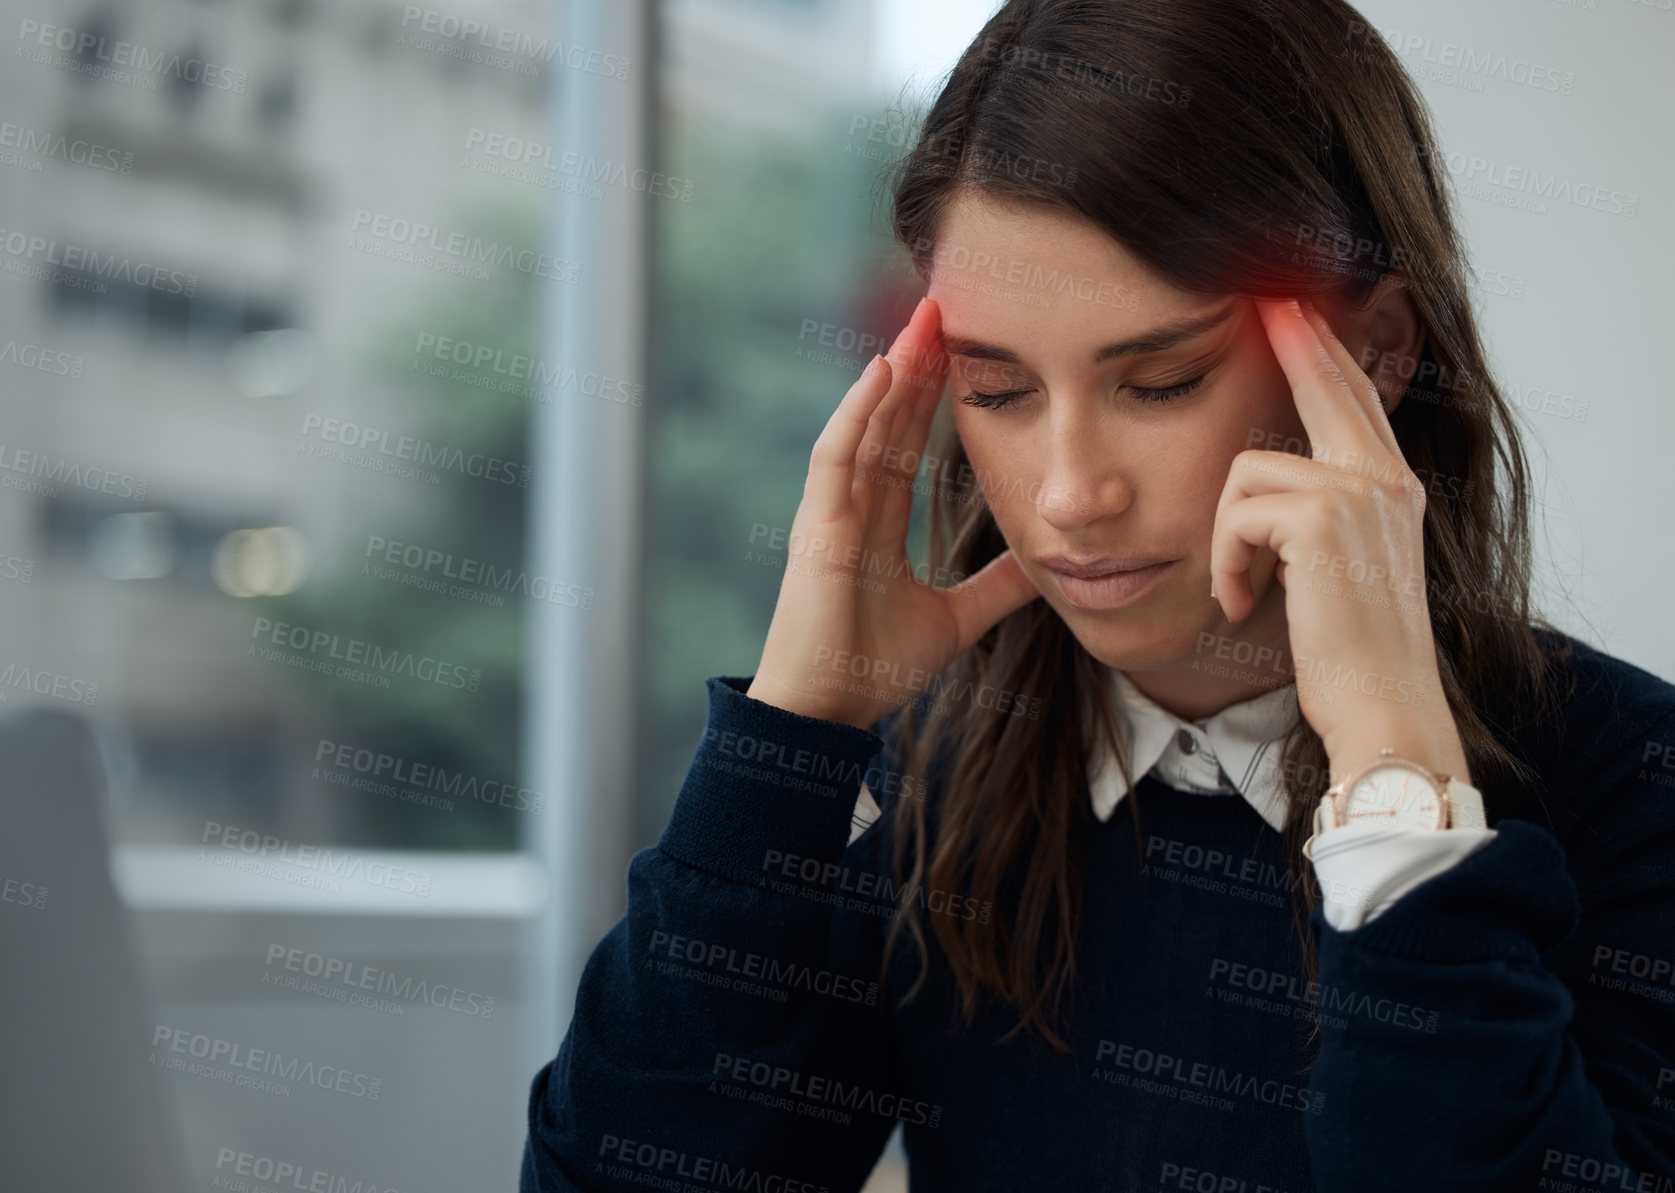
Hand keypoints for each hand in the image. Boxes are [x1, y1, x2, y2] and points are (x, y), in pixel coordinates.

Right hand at [747, 296, 1041, 729]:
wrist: (830, 712)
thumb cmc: (873, 668)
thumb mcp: (955, 619)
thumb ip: (994, 588)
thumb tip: (1043, 566)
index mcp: (876, 521)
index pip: (906, 440)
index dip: (932, 393)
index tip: (964, 347)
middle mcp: (851, 505)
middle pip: (887, 417)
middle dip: (916, 362)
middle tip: (947, 304)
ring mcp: (830, 510)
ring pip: (864, 422)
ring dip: (892, 369)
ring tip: (923, 319)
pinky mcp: (816, 526)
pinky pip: (836, 456)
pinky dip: (857, 411)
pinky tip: (883, 370)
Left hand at [1209, 297, 1469, 786]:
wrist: (1382, 704)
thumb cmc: (1352, 654)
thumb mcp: (1339, 572)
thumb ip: (1319, 520)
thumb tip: (1274, 493)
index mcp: (1391, 489)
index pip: (1353, 400)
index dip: (1322, 353)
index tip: (1292, 308)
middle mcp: (1384, 479)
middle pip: (1326, 385)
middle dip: (1294, 340)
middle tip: (1267, 298)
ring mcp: (1359, 492)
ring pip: (1246, 474)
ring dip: (1225, 541)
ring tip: (1241, 591)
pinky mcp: (1322, 518)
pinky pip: (1236, 515)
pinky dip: (1224, 564)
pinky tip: (1242, 605)